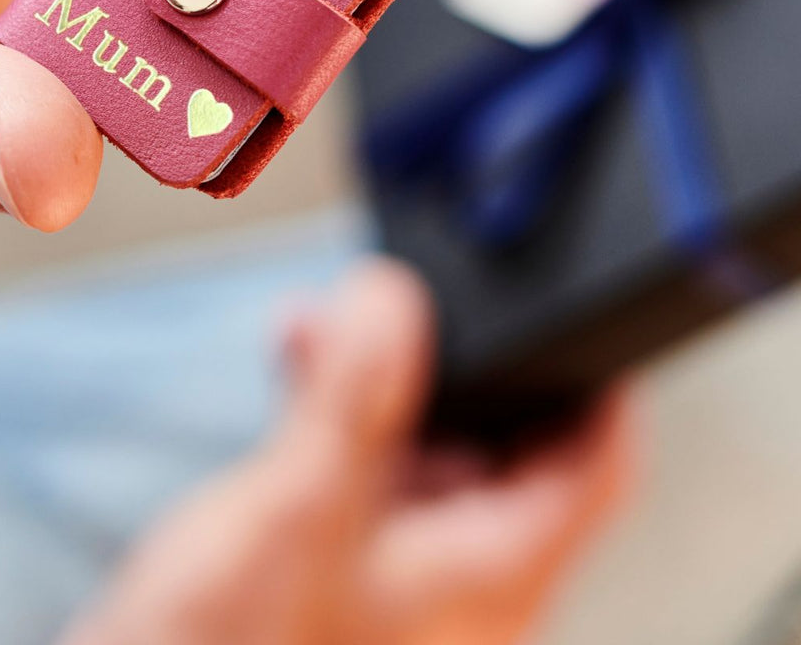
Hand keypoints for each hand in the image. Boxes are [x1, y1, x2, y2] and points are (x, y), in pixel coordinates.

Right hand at [63, 261, 635, 644]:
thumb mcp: (298, 507)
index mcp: (486, 578)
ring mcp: (400, 582)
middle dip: (447, 361)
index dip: (595, 385)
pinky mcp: (344, 572)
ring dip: (379, 382)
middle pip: (500, 448)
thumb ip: (353, 398)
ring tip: (323, 325)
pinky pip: (366, 476)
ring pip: (422, 454)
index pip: (591, 471)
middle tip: (400, 302)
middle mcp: (460, 586)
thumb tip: (393, 300)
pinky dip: (336, 416)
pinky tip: (293, 370)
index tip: (571, 316)